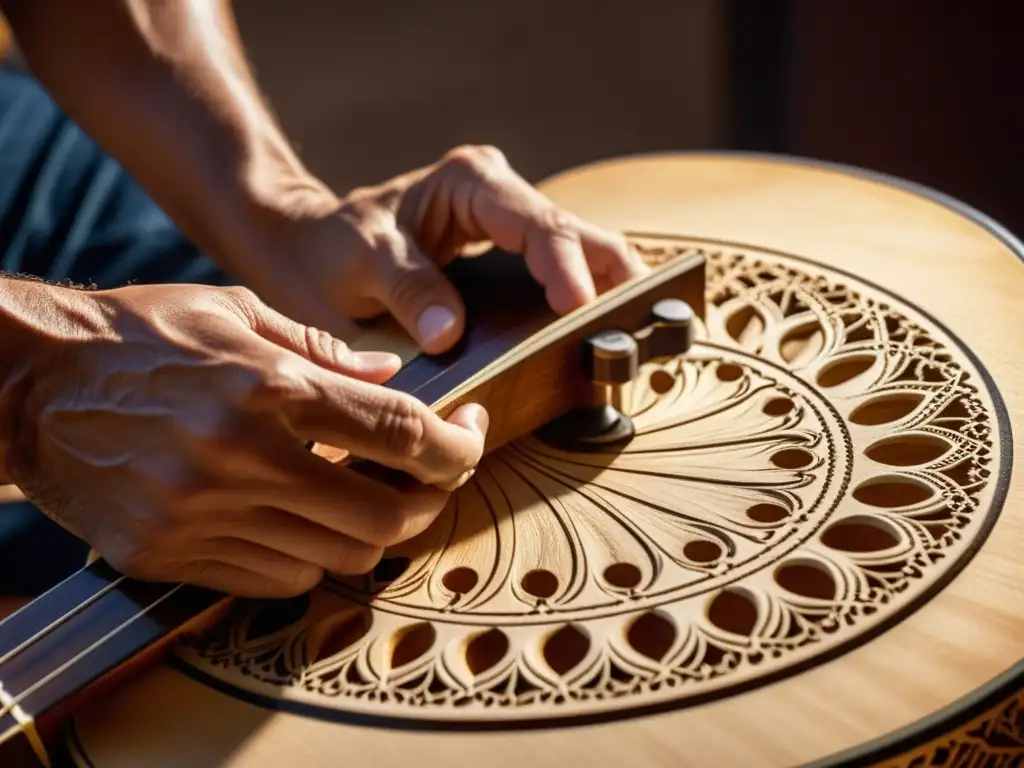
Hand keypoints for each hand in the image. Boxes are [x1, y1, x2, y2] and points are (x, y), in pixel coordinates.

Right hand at [0, 281, 487, 596]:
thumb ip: (322, 349)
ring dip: (373, 533)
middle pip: (386, 515)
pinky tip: (304, 520)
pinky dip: (311, 556)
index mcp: (267, 386)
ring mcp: (202, 516)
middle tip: (432, 475)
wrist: (29, 385)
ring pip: (337, 559)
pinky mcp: (168, 554)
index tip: (469, 434)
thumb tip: (392, 376)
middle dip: (429, 500)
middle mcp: (240, 458)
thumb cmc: (138, 334)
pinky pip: (275, 579)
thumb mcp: (234, 312)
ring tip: (369, 495)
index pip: (403, 434)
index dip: (458, 445)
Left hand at [248, 145, 648, 354]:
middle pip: (579, 236)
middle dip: (612, 280)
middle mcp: (502, 196)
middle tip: (636, 330)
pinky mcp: (513, 259)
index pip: (537, 225)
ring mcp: (513, 226)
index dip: (566, 268)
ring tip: (631, 340)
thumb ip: (407, 290)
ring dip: (611, 294)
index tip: (580, 310)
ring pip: (585, 256)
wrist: (309, 251)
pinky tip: (598, 340)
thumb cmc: (331, 250)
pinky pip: (564, 278)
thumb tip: (451, 334)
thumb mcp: (360, 264)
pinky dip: (588, 306)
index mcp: (471, 183)